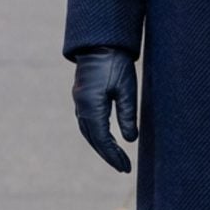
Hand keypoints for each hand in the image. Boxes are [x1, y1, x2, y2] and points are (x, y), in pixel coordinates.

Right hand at [71, 47, 137, 172]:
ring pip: (88, 132)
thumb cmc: (116, 63)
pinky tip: (107, 140)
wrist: (100, 42)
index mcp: (91, 106)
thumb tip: (130, 141)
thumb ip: (127, 115)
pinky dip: (97, 135)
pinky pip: (87, 123)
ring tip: (116, 158)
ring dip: (102, 147)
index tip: (126, 167)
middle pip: (93, 139)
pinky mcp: (82, 97)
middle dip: (108, 155)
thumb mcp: (126, 89)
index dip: (114, 155)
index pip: (102, 139)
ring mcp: (79, 102)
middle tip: (123, 168)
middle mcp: (81, 106)